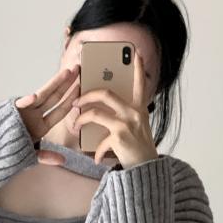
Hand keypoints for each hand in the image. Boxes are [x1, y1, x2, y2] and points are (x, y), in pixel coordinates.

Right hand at [15, 67, 79, 154]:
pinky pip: (19, 106)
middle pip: (53, 97)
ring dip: (53, 84)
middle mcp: (34, 115)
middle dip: (66, 83)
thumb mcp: (29, 155)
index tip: (81, 87)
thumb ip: (45, 156)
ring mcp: (23, 110)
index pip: (60, 110)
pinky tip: (33, 97)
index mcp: (41, 126)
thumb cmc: (8, 151)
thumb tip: (62, 161)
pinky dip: (25, 102)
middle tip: (78, 68)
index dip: (71, 99)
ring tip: (66, 73)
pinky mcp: (10, 109)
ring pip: (41, 95)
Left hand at [77, 50, 156, 169]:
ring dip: (81, 120)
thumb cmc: (139, 149)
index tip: (135, 52)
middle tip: (76, 100)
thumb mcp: (138, 127)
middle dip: (87, 95)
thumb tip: (103, 109)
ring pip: (95, 113)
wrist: (147, 171)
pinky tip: (95, 158)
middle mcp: (134, 113)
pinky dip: (95, 151)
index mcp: (139, 108)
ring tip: (75, 126)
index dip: (137, 67)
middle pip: (105, 94)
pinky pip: (99, 140)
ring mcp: (127, 124)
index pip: (139, 83)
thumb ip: (125, 115)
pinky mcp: (119, 137)